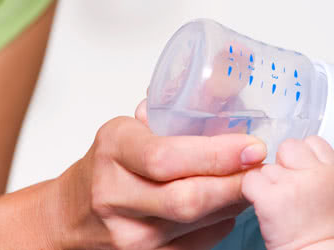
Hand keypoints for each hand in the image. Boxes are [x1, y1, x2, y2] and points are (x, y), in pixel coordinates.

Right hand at [50, 100, 267, 248]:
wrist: (71, 217)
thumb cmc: (106, 167)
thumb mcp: (130, 130)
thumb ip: (174, 114)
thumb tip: (231, 82)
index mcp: (113, 150)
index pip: (166, 158)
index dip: (217, 154)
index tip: (252, 147)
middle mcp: (116, 196)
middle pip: (188, 198)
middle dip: (235, 182)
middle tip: (263, 166)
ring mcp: (130, 235)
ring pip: (199, 222)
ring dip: (234, 201)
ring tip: (251, 180)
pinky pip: (201, 242)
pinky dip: (222, 221)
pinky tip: (228, 203)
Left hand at [242, 137, 333, 249]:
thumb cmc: (319, 228)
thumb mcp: (333, 190)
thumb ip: (318, 168)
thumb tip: (295, 156)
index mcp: (333, 171)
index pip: (313, 142)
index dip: (301, 156)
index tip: (299, 173)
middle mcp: (315, 173)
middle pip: (288, 147)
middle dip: (282, 164)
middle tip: (285, 188)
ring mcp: (292, 184)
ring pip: (267, 167)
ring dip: (267, 183)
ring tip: (279, 204)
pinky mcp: (270, 198)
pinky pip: (250, 180)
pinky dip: (252, 192)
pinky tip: (264, 206)